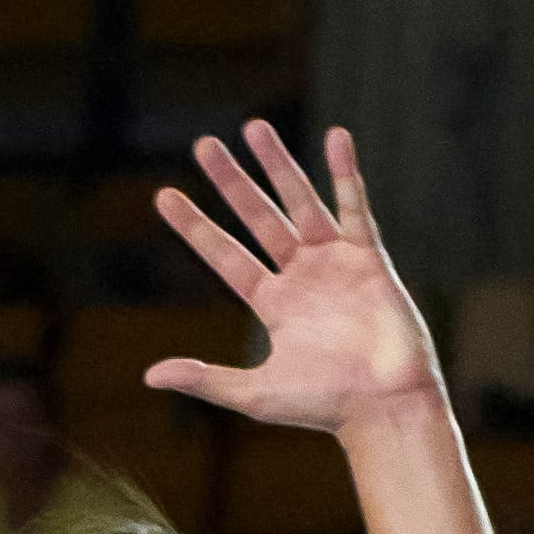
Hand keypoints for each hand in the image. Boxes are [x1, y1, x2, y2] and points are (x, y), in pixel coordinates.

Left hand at [146, 123, 441, 433]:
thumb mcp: (253, 393)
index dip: (195, 226)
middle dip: (231, 182)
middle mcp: (299, 276)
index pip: (224, 255)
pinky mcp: (368, 258)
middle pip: (256, 217)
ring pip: (299, 202)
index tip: (165, 195)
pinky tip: (336, 138)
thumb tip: (149, 376)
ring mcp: (334, 263)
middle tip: (203, 144)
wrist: (384, 406)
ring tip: (253, 127)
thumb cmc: (323, 406)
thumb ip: (204, 379)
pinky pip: (355, 208)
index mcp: (271, 303)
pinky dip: (345, 174)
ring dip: (278, 165)